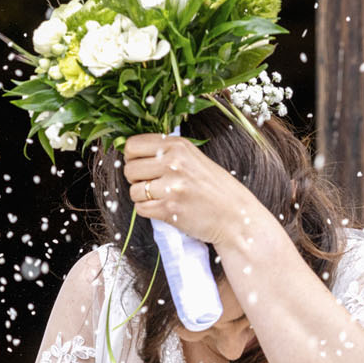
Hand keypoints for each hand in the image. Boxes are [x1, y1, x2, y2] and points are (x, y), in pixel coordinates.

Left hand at [120, 133, 266, 250]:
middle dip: (136, 179)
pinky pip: (140, 209)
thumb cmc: (214, 188)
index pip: (132, 146)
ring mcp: (171, 186)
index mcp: (177, 146)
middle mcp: (173, 163)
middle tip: (153, 185)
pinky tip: (164, 208)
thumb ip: (166, 152)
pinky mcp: (169, 209)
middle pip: (129, 169)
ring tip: (162, 197)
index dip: (132, 158)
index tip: (141, 165)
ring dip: (143, 197)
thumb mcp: (193, 158)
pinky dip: (148, 211)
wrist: (234, 216)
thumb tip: (130, 152)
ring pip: (134, 191)